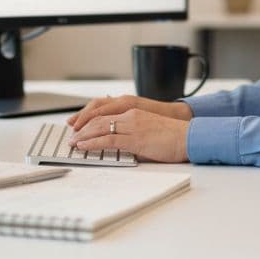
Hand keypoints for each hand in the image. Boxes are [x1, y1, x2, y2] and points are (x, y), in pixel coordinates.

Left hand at [68, 108, 190, 162]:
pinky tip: (83, 146)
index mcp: (134, 112)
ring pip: (99, 128)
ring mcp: (132, 127)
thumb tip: (123, 145)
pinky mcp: (134, 140)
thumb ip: (135, 133)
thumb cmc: (173, 136)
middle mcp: (130, 116)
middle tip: (71, 135)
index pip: (105, 113)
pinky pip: (108, 140)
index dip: (89, 119)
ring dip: (83, 135)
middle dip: (82, 127)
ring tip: (73, 142)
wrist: (188, 137)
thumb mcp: (150, 129)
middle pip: (98, 118)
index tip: (78, 126)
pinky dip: (92, 143)